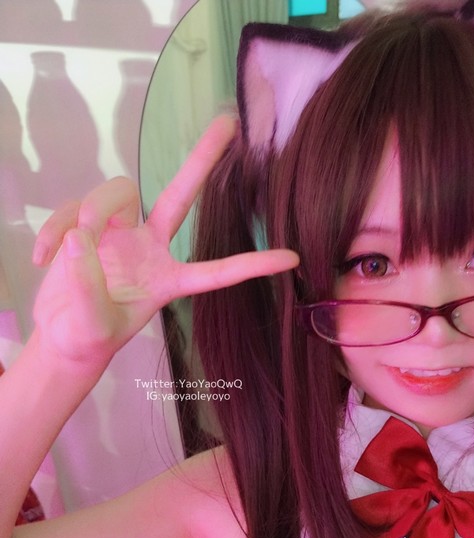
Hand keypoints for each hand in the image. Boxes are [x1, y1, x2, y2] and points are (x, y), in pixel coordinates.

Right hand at [31, 115, 297, 370]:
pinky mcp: (88, 227)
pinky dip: (53, 231)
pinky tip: (40, 258)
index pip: (215, 272)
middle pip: (180, 195)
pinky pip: (73, 211)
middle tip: (229, 121)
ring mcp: (119, 233)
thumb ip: (87, 288)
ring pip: (117, 192)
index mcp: (167, 280)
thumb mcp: (93, 326)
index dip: (251, 266)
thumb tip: (78, 243)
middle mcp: (149, 248)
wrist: (63, 336)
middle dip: (201, 159)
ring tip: (68, 247)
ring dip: (90, 210)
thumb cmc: (87, 338)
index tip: (291, 258)